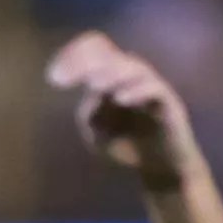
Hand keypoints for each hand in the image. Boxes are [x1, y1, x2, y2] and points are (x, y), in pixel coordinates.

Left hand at [45, 31, 200, 188]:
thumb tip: (90, 96)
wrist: (161, 169)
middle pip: (110, 55)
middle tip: (63, 78)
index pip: (94, 53)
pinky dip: (137, 91)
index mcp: (113, 79)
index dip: (74, 56)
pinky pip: (155, 88)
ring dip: (112, 73)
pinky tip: (120, 98)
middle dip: (84, 62)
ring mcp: (152, 86)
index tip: (52, 76)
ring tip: (94, 83)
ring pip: (134, 67)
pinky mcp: (170, 102)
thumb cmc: (129, 146)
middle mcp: (132, 76)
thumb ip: (89, 115)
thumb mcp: (97, 135)